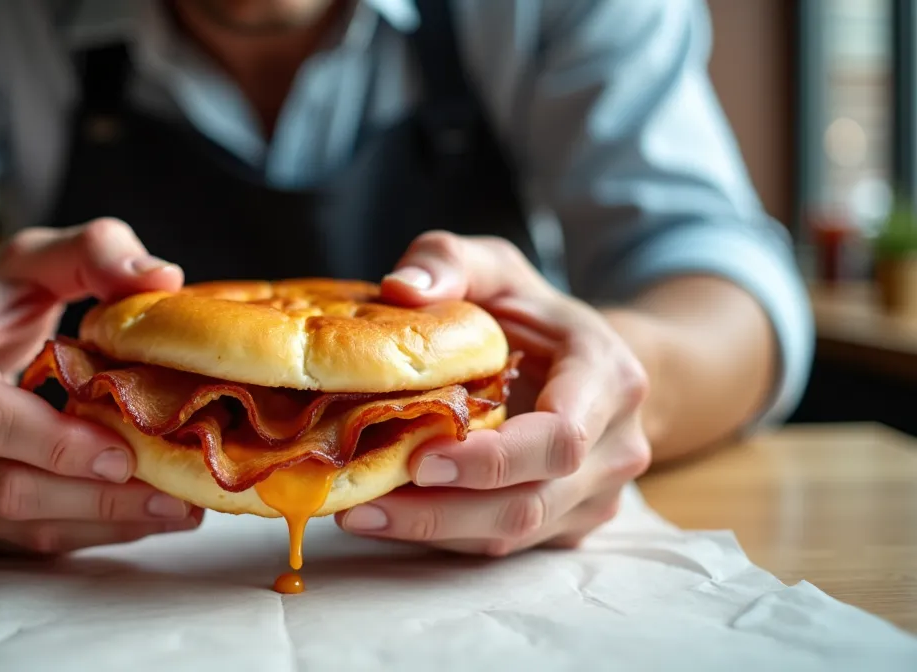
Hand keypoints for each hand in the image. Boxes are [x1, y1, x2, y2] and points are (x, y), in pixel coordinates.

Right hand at [0, 219, 204, 555]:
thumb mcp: (29, 260)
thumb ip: (93, 252)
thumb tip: (161, 277)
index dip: (57, 442)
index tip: (127, 452)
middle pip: (6, 484)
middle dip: (99, 498)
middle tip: (178, 494)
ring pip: (17, 527)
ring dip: (102, 525)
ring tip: (176, 510)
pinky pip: (18, 545)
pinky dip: (83, 536)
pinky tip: (135, 519)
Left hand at [335, 232, 651, 555]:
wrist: (589, 364)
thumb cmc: (531, 314)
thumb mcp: (495, 268)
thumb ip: (448, 261)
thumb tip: (401, 289)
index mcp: (609, 378)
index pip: (561, 437)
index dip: (492, 459)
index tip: (421, 458)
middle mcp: (615, 447)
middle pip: (530, 501)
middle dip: (442, 509)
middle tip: (362, 500)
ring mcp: (595, 496)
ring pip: (513, 534)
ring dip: (432, 531)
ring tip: (357, 513)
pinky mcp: (567, 526)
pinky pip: (503, 545)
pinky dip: (442, 536)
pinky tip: (385, 518)